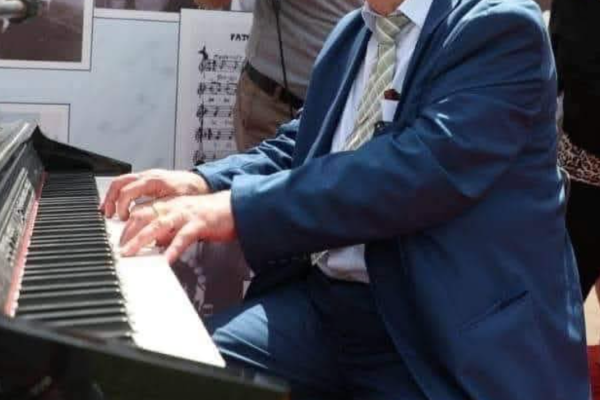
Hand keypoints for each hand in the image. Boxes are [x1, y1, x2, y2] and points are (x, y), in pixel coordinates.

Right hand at [100, 169, 209, 220]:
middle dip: (110, 199)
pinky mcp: (147, 179)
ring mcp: (146, 176)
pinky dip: (119, 193)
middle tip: (108, 214)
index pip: (128, 191)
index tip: (123, 219)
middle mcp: (148, 176)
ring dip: (112, 196)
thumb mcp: (176, 204)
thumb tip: (146, 227)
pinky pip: (127, 183)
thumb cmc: (191, 192)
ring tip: (107, 210)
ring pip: (121, 181)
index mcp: (154, 181)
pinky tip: (118, 204)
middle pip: (119, 183)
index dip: (121, 207)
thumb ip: (160, 213)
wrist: (199, 183)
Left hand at [119, 191, 235, 263]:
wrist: (235, 207)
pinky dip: (173, 248)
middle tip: (120, 250)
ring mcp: (186, 214)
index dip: (127, 225)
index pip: (141, 211)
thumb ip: (170, 229)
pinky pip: (183, 237)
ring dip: (141, 240)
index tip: (118, 239)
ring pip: (157, 225)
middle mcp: (174, 207)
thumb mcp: (185, 219)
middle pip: (143, 216)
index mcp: (170, 205)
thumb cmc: (211, 215)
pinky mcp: (199, 223)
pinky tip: (167, 259)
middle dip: (128, 233)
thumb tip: (157, 242)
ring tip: (130, 253)